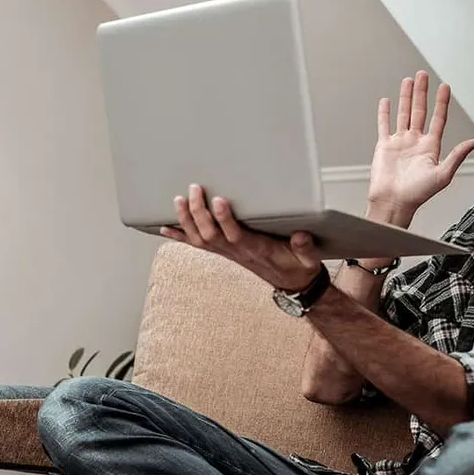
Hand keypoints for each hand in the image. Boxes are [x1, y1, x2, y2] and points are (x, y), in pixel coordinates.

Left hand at [159, 185, 322, 291]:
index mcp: (257, 249)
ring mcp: (228, 253)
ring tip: (178, 200)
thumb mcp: (308, 259)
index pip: (235, 235)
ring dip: (186, 221)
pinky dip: (180, 237)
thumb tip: (301, 236)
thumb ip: (304, 248)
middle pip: (210, 235)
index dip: (224, 219)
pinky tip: (165, 229)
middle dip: (198, 213)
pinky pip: (198, 245)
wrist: (291, 284)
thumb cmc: (297, 267)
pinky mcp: (224, 252)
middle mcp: (237, 252)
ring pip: (200, 239)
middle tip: (194, 189)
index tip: (218, 199)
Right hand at [367, 71, 473, 224]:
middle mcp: (415, 142)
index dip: (441, 102)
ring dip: (406, 97)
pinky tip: (386, 101)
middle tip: (423, 75)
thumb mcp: (442, 175)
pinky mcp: (384, 146)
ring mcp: (400, 142)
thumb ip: (457, 156)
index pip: (438, 119)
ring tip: (408, 81)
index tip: (444, 87)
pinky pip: (384, 125)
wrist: (393, 202)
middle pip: (420, 111)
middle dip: (422, 92)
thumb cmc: (417, 194)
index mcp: (430, 147)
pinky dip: (384, 113)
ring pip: (403, 113)